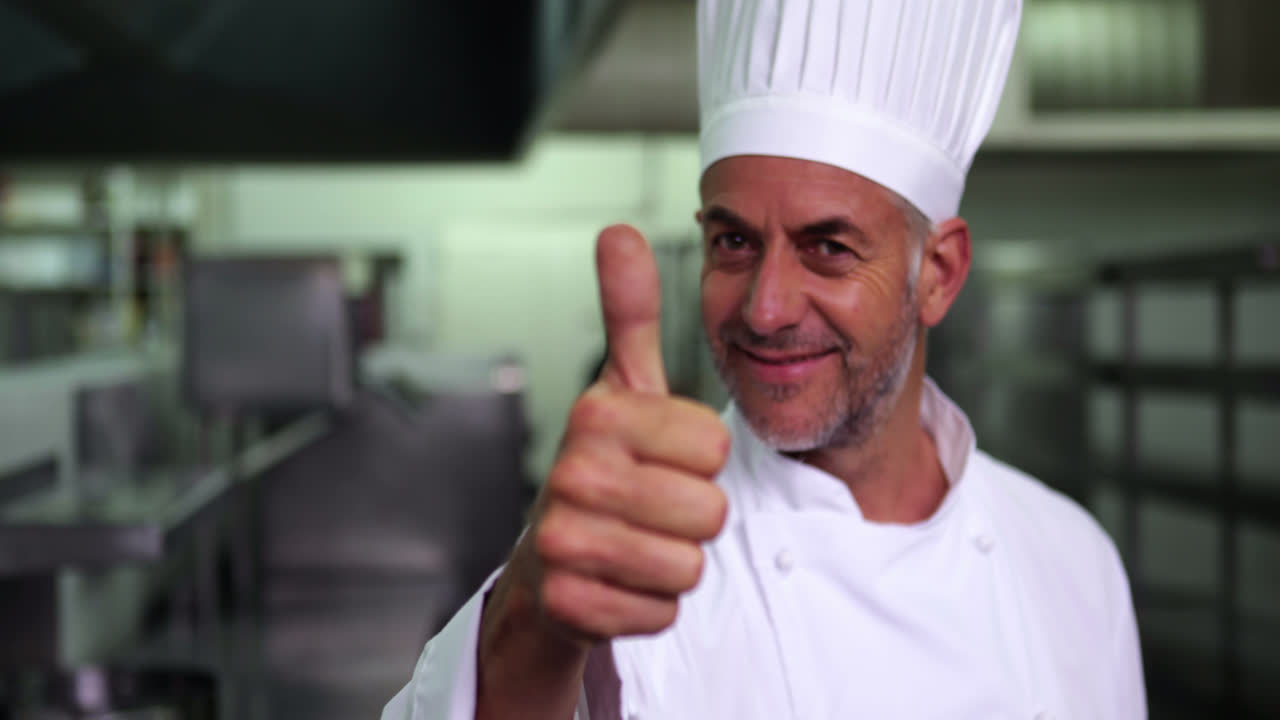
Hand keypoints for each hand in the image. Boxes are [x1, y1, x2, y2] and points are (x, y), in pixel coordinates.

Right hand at [476, 225, 729, 717]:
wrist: (549, 562)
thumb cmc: (604, 468)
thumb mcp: (621, 387)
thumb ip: (630, 312)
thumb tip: (619, 231)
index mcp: (596, 415)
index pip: (714, 445)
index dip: (701, 459)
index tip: (662, 458)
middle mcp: (572, 475)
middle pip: (709, 511)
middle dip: (693, 516)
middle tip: (650, 507)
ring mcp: (565, 544)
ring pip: (690, 565)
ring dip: (675, 561)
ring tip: (636, 542)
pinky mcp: (570, 606)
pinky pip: (664, 611)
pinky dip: (652, 604)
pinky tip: (621, 581)